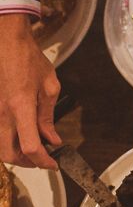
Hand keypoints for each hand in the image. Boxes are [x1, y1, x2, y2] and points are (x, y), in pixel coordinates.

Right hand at [0, 15, 60, 167]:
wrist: (6, 42)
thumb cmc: (28, 60)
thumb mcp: (49, 87)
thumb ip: (48, 116)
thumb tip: (51, 139)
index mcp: (20, 106)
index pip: (30, 146)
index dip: (42, 161)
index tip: (52, 164)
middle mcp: (2, 113)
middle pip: (8, 154)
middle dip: (27, 163)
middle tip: (42, 160)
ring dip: (15, 154)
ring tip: (34, 149)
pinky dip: (7, 141)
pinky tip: (20, 136)